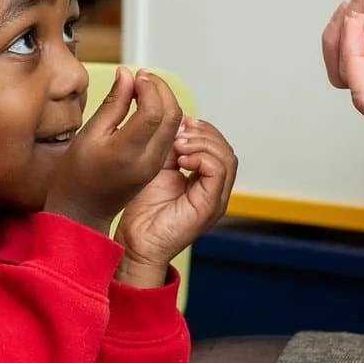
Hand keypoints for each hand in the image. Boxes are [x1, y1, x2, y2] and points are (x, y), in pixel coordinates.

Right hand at [43, 67, 180, 236]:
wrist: (83, 210)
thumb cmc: (77, 174)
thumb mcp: (89, 134)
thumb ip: (113, 103)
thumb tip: (127, 75)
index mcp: (127, 153)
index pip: (153, 112)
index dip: (149, 87)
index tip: (136, 75)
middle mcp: (148, 160)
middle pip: (172, 115)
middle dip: (162, 89)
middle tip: (143, 76)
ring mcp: (156, 164)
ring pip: (175, 124)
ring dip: (165, 100)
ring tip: (143, 86)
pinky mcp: (157, 165)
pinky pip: (169, 133)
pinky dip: (163, 114)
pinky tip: (145, 104)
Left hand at [115, 116, 237, 287]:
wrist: (136, 242)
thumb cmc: (143, 211)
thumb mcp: (158, 168)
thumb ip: (171, 148)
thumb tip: (178, 121)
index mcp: (206, 181)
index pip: (218, 146)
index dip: (201, 130)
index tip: (179, 123)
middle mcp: (216, 190)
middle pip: (226, 148)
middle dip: (203, 133)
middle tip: (179, 131)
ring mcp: (216, 199)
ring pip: (227, 157)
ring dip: (202, 143)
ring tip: (179, 144)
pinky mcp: (210, 207)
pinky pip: (218, 171)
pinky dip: (202, 158)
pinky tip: (182, 159)